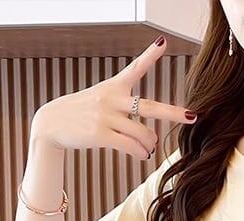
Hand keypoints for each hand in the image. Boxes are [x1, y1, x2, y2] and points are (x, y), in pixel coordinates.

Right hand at [30, 37, 196, 159]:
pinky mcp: (100, 134)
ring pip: (143, 134)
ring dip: (149, 146)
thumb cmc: (81, 115)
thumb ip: (127, 115)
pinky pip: (131, 147)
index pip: (135, 68)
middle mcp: (112, 99)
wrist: (52, 123)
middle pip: (151, 107)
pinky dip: (140, 154)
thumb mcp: (100, 103)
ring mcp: (106, 116)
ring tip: (148, 149)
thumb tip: (152, 139)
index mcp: (114, 87)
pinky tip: (142, 156)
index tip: (163, 42)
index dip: (150, 55)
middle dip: (173, 113)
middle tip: (192, 117)